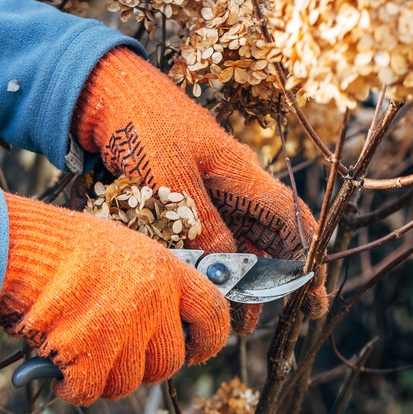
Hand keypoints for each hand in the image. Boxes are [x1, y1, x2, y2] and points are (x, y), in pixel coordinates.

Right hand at [0, 194, 229, 403]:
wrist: (18, 246)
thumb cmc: (62, 244)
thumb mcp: (122, 248)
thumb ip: (149, 284)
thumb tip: (162, 323)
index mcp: (167, 271)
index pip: (214, 316)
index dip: (207, 341)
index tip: (195, 350)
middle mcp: (152, 302)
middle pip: (169, 362)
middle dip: (143, 367)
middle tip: (116, 354)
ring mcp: (121, 330)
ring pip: (128, 383)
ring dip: (104, 378)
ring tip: (81, 355)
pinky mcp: (87, 354)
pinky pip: (89, 391)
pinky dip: (72, 388)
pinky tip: (59, 371)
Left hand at [72, 48, 327, 332]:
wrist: (100, 89)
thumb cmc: (139, 120)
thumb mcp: (170, 176)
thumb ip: (201, 223)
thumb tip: (226, 267)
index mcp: (240, 173)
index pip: (290, 221)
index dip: (307, 260)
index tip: (313, 298)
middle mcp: (231, 183)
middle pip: (265, 239)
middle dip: (267, 282)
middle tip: (255, 324)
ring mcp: (207, 187)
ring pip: (234, 241)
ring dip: (233, 277)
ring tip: (226, 314)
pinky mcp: (180, 193)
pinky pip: (203, 235)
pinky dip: (205, 262)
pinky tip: (197, 285)